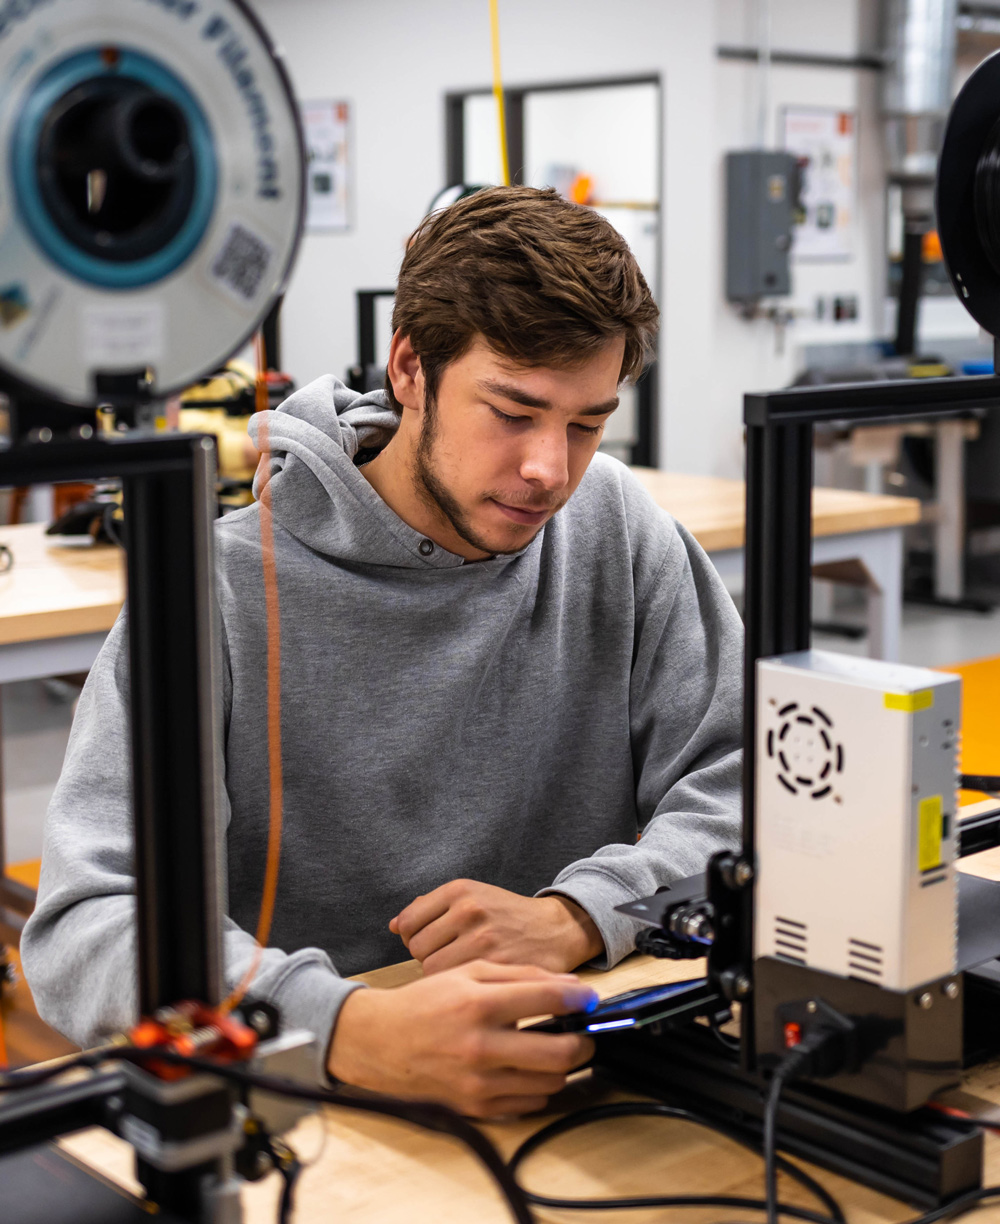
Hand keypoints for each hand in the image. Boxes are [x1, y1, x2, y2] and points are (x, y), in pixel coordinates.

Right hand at [327, 960, 596, 1116]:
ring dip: (563, 1067)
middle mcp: (480, 1047)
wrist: (379, 1042)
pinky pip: (528, 1103)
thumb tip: (568, 983)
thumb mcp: (468, 973)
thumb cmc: (425, 1003)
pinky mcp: (475, 1107)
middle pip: (559, 1053)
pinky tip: (529, 1069)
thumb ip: (519, 975)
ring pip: (549, 1083)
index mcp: (478, 1005)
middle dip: (583, 1043)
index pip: (546, 1000)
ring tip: (555, 1049)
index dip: (577, 998)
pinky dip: (538, 1087)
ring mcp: (478, 1083)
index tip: (588, 998)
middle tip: (583, 1033)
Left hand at [389, 879, 604, 974]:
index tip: (431, 943)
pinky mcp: (496, 965)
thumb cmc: (506, 916)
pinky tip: (473, 980)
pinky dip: (460, 985)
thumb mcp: (471, 897)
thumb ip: (430, 907)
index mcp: (459, 890)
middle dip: (429, 956)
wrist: (555, 930)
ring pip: (433, 969)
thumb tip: (394, 925)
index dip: (414, 937)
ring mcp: (483, 939)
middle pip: (418, 948)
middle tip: (450, 957)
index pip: (408, 922)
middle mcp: (469, 910)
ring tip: (461, 969)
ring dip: (443, 974)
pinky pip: (456, 983)